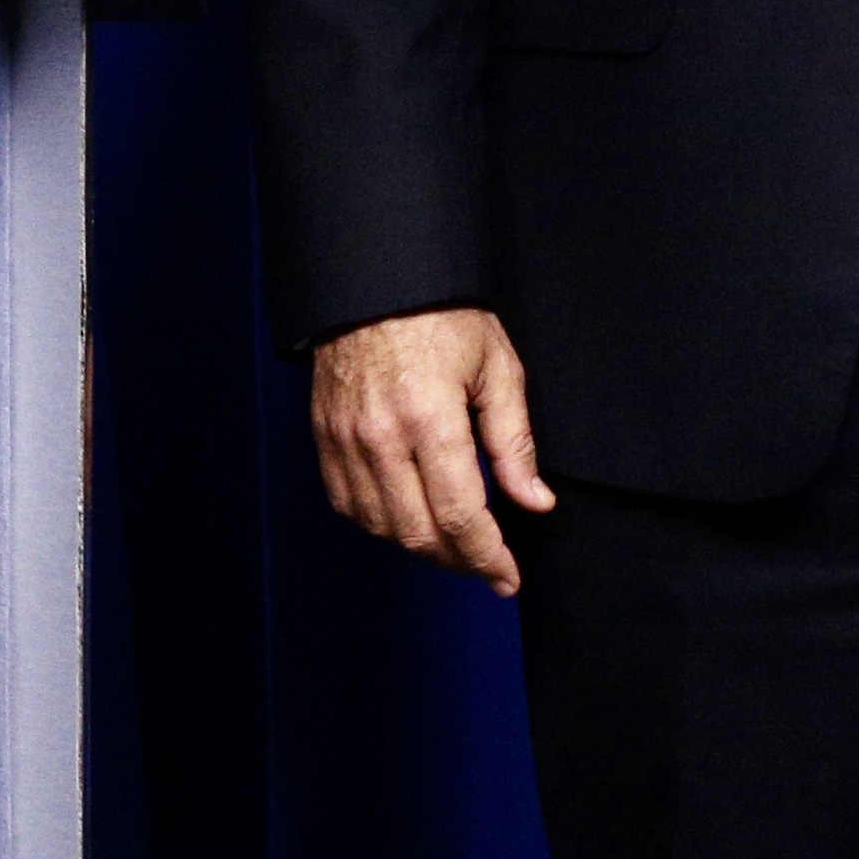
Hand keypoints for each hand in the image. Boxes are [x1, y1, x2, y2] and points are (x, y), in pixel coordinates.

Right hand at [310, 305, 551, 595]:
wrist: (371, 281)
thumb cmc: (440, 316)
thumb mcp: (496, 368)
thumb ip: (514, 443)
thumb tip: (534, 502)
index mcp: (429, 419)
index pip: (459, 517)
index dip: (488, 557)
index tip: (508, 576)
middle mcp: (381, 437)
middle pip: (418, 533)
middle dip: (459, 562)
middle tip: (488, 565)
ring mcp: (345, 439)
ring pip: (380, 526)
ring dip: (420, 547)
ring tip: (452, 544)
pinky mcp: (324, 436)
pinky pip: (346, 503)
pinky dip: (378, 524)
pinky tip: (406, 517)